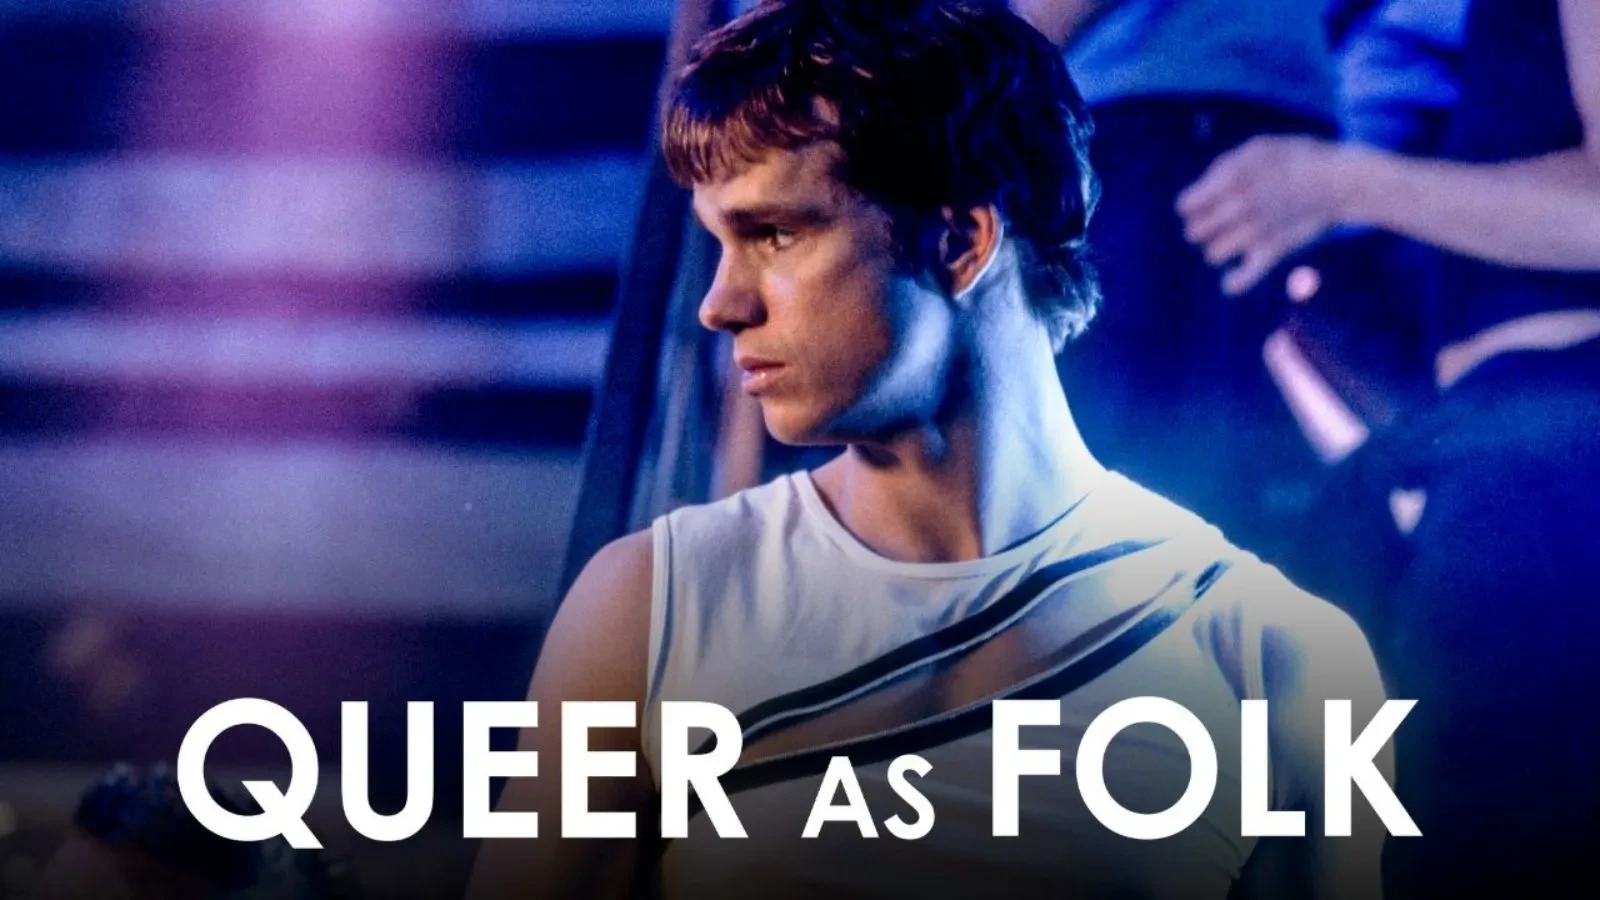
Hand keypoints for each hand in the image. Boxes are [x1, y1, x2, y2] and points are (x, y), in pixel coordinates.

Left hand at [1177, 135, 1358, 294]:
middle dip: (1203, 229)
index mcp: (1231, 178)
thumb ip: (1225, 165)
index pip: (1185, 206)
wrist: (1341, 180)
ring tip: (1235, 242)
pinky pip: (1242, 279)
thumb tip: (1203, 188)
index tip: (1205, 206)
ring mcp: (1255, 231)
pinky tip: (1231, 282)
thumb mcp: (1259, 147)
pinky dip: (1234, 283)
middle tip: (1221, 224)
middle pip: (1194, 233)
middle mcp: (1239, 205)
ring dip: (1220, 250)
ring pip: (1213, 254)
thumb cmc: (1301, 158)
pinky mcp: (1274, 251)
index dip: (1192, 208)